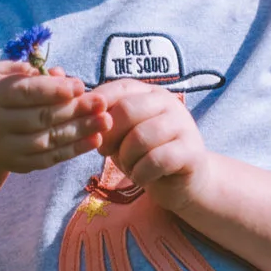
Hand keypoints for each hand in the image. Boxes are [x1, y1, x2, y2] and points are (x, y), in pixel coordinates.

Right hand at [0, 60, 109, 175]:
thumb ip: (23, 69)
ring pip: (47, 141)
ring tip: (105, 121)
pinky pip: (49, 159)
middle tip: (101, 102)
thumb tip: (59, 73)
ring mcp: (6, 148)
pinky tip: (94, 140)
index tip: (79, 85)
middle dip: (74, 110)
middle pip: (40, 118)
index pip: (24, 93)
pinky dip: (73, 151)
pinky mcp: (17, 164)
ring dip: (79, 132)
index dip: (53, 90)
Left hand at [95, 80, 209, 208]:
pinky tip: (142, 177)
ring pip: (141, 137)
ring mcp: (183, 125)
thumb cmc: (146, 154)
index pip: (119, 88)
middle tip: (107, 152)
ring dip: (126, 158)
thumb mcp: (122, 134)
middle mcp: (169, 102)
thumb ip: (105, 120)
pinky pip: (155, 160)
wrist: (182, 182)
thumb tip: (79, 111)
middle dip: (110, 136)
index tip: (90, 130)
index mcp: (150, 92)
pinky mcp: (191, 151)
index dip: (98, 108)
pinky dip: (141, 174)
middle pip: (128, 110)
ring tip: (130, 167)